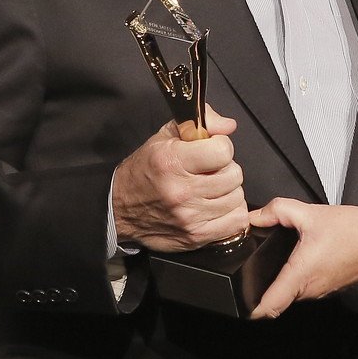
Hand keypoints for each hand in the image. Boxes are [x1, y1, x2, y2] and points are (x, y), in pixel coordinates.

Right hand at [110, 106, 244, 252]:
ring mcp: (189, 217)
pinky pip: (236, 222)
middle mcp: (181, 191)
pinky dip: (231, 213)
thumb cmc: (145, 170)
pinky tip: (216, 206)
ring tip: (210, 189)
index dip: (221, 147)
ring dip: (228, 192)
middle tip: (209, 171)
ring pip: (237, 198)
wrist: (120, 209)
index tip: (211, 150)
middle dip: (226, 169)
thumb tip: (229, 126)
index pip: (223, 152)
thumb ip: (202, 122)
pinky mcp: (196, 236)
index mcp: (172, 161)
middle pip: (234, 175)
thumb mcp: (165, 137)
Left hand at [248, 199, 357, 319]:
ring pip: (291, 292)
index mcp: (299, 276)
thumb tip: (253, 216)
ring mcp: (320, 292)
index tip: (237, 296)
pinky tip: (299, 256)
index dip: (248, 308)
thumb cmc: (354, 230)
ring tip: (275, 256)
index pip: (267, 309)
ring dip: (281, 279)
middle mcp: (308, 291)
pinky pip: (305, 287)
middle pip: (275, 298)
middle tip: (251, 263)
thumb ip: (278, 211)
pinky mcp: (329, 287)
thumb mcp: (312, 213)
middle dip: (262, 285)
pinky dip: (298, 276)